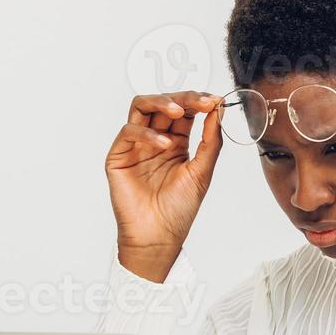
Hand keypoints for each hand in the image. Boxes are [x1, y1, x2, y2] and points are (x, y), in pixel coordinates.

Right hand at [104, 90, 223, 282]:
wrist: (159, 236)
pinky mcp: (119, 156)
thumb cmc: (179, 209)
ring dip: (161, 102)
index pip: (184, 111)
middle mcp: (154, 140)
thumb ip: (210, 141)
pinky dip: (147, 133)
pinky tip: (164, 144)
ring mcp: (136, 146)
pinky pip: (128, 132)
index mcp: (175, 142)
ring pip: (141, 107)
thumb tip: (217, 110)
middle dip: (183, 98)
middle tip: (201, 101)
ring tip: (179, 110)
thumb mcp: (202, 171)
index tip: (214, 101)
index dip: (197, 101)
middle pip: (164, 103)